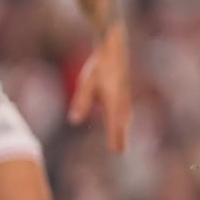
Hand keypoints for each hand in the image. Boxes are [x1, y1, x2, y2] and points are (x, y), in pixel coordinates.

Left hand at [69, 23, 131, 151]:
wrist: (114, 48)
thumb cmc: (98, 66)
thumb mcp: (85, 84)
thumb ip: (81, 103)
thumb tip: (74, 121)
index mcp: (113, 101)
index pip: (114, 125)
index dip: (115, 138)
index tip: (116, 151)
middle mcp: (121, 100)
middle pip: (122, 122)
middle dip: (121, 136)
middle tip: (120, 150)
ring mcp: (124, 94)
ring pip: (125, 114)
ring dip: (124, 126)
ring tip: (122, 134)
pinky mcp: (124, 88)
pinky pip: (125, 107)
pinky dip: (124, 116)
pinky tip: (122, 115)